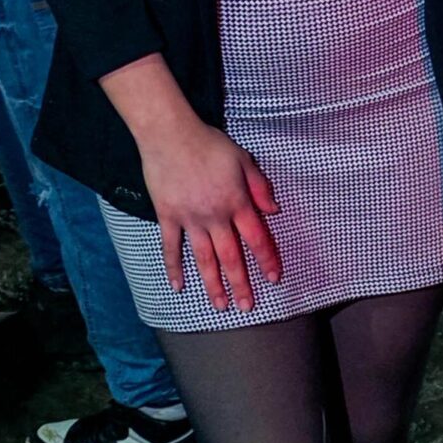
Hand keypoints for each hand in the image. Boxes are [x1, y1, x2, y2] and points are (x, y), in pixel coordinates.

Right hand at [139, 117, 280, 311]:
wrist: (170, 135)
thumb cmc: (210, 144)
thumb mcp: (244, 160)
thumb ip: (260, 186)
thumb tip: (274, 211)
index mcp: (237, 203)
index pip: (257, 239)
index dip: (267, 260)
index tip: (273, 279)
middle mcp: (215, 216)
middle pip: (231, 257)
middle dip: (240, 284)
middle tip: (247, 307)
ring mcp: (190, 219)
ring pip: (204, 259)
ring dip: (213, 284)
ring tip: (220, 306)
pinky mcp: (168, 216)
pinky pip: (171, 247)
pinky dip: (174, 268)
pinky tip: (179, 286)